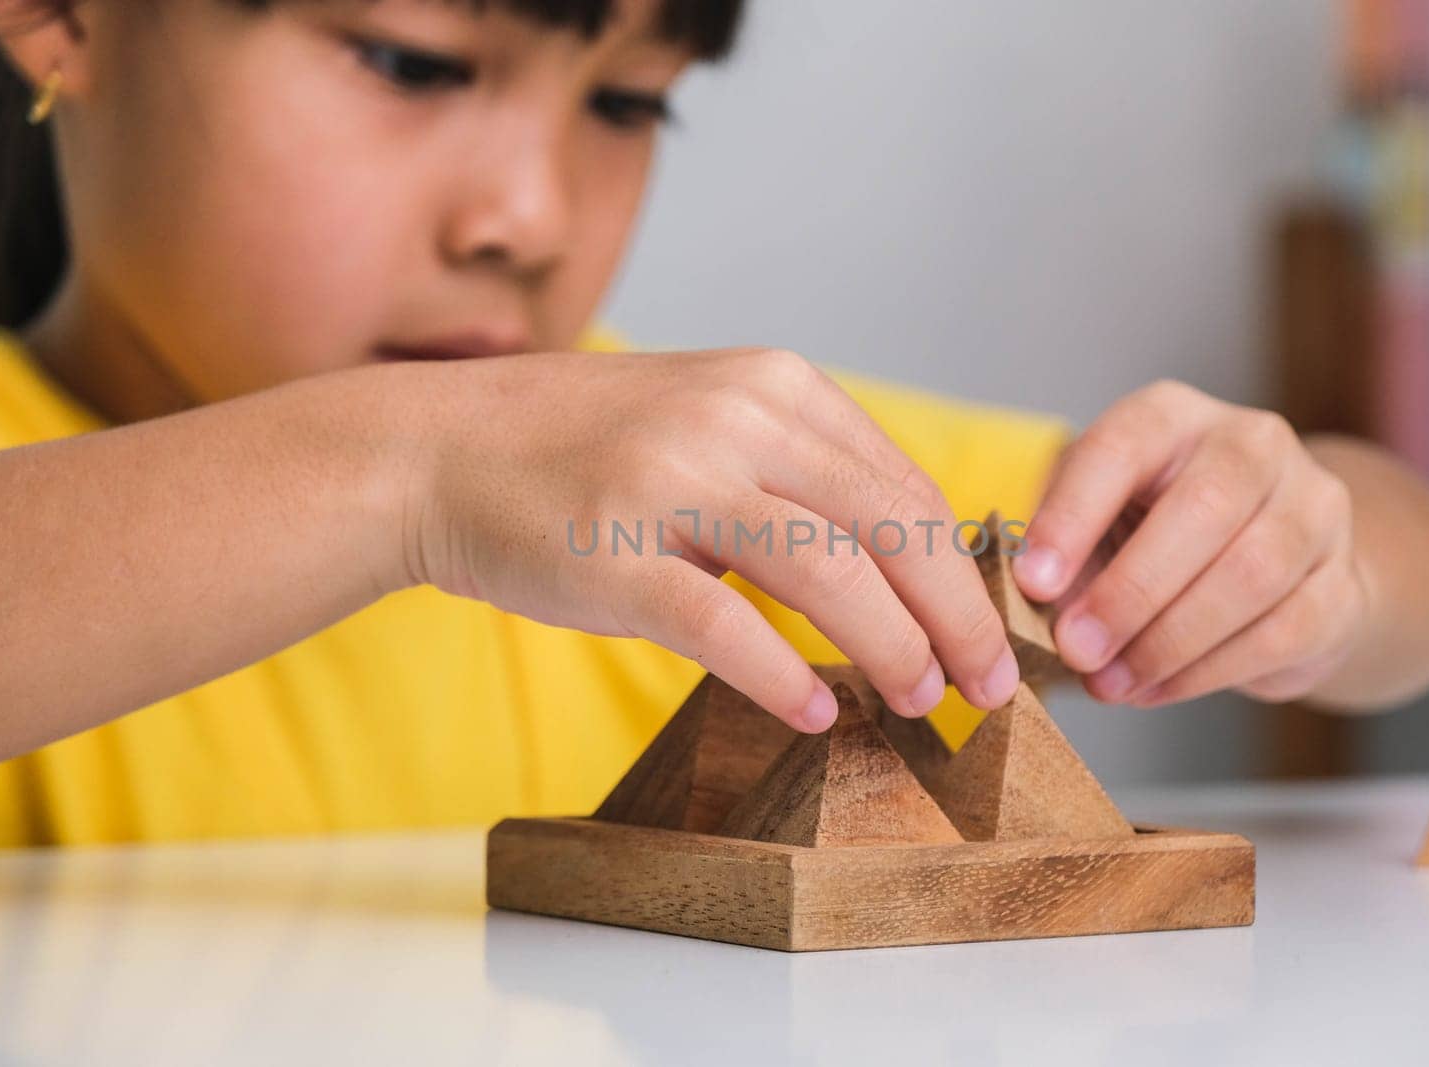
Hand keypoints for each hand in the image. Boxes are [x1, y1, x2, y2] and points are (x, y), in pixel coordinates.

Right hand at [384, 347, 1020, 731]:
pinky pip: (726, 628)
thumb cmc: (586, 450)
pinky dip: (785, 677)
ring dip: (894, 652)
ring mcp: (673, 482)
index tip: (988, 631)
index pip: (907, 486)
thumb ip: (803, 475)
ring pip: (831, 575)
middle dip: (957, 619)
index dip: (962, 569)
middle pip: (892, 528)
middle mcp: (736, 419)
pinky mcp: (616, 553)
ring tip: (920, 704)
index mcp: (774, 387)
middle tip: (987, 688)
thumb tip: (908, 568)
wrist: (440, 450)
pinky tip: (818, 714)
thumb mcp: (711, 424)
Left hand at [1012, 380, 1369, 706]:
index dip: (1074, 515)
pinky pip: (1280, 632)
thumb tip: (1035, 604)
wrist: (1274, 569)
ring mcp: (1313, 508)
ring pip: (1251, 574)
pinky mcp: (1340, 582)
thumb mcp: (1097, 523)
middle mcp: (1253, 445)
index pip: (1123, 446)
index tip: (1034, 582)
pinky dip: (1206, 671)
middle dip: (1130, 591)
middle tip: (1076, 649)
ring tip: (1109, 682)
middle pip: (1204, 509)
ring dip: (1167, 641)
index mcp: (1173, 417)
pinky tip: (1155, 689)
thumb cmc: (1155, 535)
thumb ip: (1064, 553)